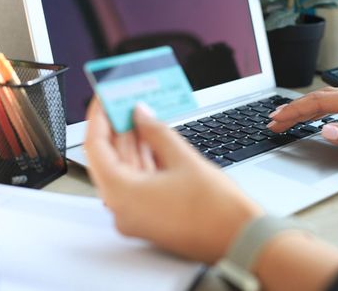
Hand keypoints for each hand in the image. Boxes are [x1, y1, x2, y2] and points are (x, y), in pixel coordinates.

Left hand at [84, 100, 262, 263]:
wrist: (241, 239)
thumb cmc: (217, 209)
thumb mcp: (184, 159)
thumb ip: (155, 132)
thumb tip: (140, 114)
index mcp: (123, 196)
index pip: (95, 148)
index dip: (99, 118)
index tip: (104, 99)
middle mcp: (122, 210)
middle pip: (109, 159)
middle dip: (118, 128)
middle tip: (125, 102)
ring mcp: (135, 216)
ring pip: (125, 171)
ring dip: (132, 143)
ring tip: (140, 115)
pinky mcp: (149, 217)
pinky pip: (137, 184)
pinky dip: (143, 161)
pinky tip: (151, 140)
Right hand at [268, 86, 337, 163]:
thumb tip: (324, 130)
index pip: (320, 103)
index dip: (295, 111)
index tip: (278, 119)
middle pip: (319, 97)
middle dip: (293, 108)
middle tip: (273, 119)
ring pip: (327, 97)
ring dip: (304, 106)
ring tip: (286, 116)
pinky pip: (337, 100)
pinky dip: (319, 106)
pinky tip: (313, 113)